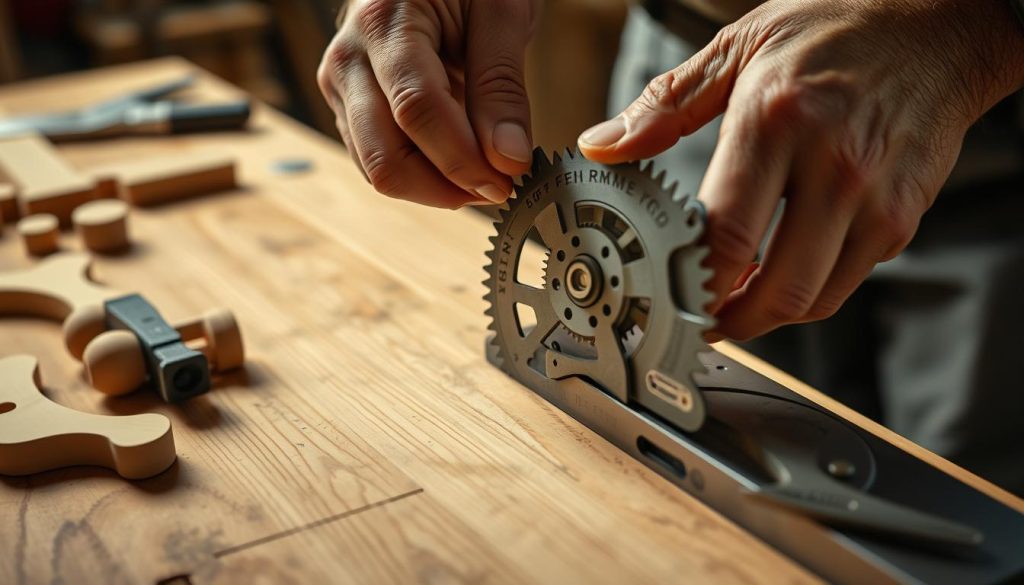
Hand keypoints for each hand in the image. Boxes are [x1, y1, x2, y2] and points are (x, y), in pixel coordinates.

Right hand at [318, 0, 539, 207]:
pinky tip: (460, 164)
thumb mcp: (502, 14)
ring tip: (484, 175)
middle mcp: (348, 57)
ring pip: (377, 169)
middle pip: (384, 154)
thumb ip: (502, 86)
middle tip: (499, 187)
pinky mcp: (349, 108)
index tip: (508, 182)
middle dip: (446, 186)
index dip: (463, 158)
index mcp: (383, 22)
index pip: (416, 110)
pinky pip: (378, 161)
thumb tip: (508, 159)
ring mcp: (342, 87)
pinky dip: (422, 176)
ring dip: (435, 188)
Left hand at [579, 0, 1023, 339]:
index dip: (693, 285)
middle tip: (701, 321)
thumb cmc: (835, 31)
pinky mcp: (903, 217)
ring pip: (814, 299)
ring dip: (767, 315)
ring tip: (735, 302)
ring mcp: (875, 198)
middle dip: (730, 322)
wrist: (939, 27)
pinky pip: (846, 281)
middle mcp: (832, 165)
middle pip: (777, 288)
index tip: (668, 300)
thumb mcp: (740, 47)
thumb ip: (665, 105)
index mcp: (776, 120)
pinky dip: (807, 292)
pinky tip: (780, 272)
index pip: (726, 233)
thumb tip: (602, 144)